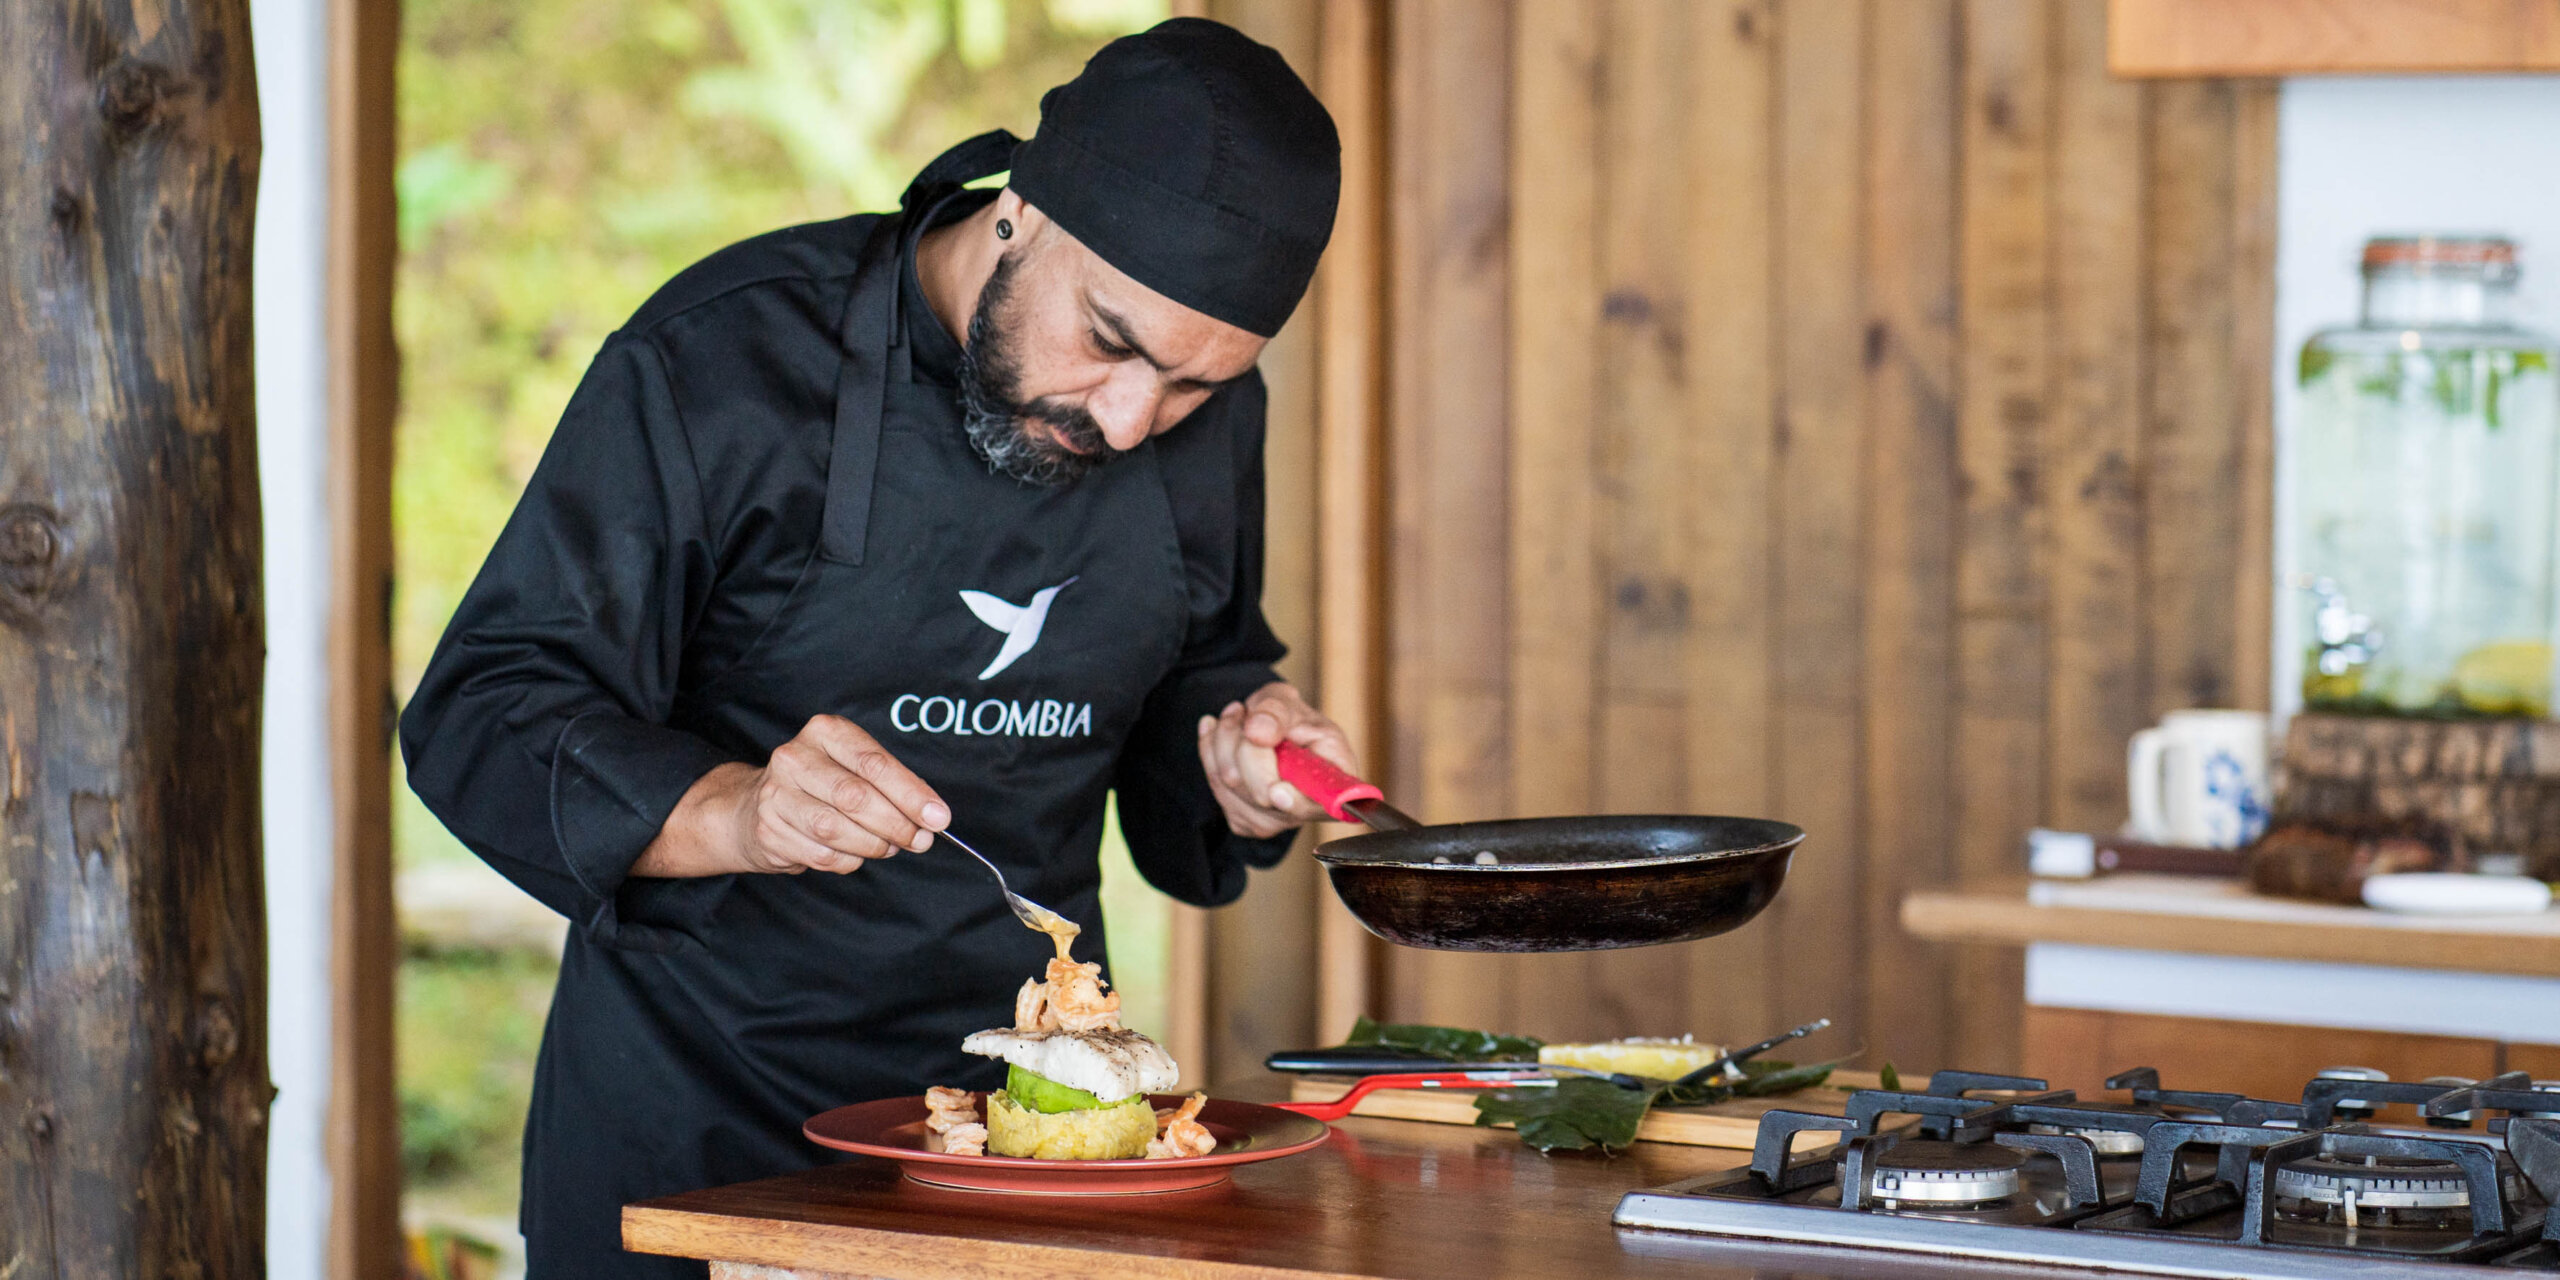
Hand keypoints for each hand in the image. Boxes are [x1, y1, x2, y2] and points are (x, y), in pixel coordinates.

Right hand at [639, 715, 948, 876]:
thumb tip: (933, 818)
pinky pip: (822, 854)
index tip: (938, 818)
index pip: (874, 763)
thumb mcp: (855, 768)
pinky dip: (848, 860)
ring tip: (888, 846)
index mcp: (824, 732)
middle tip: (919, 840)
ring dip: (874, 845)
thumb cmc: (821, 785)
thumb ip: (894, 787)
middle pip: (856, 797)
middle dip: (896, 824)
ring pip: (837, 829)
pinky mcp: (769, 830)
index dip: (911, 794)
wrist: (753, 808)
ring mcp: (776, 794)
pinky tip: (854, 853)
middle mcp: (795, 757)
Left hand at [1196, 682, 1355, 838]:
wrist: (1269, 728)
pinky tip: (1223, 736)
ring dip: (1222, 741)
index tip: (1277, 790)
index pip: (1317, 803)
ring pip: (1230, 785)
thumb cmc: (1289, 717)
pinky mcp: (1245, 821)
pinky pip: (1215, 786)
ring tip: (1236, 718)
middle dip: (1242, 743)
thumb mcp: (1288, 701)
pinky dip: (1211, 753)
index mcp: (1334, 781)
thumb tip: (1258, 733)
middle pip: (1261, 792)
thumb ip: (1276, 712)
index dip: (1295, 800)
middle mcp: (1308, 810)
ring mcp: (1275, 822)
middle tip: (1240, 710)